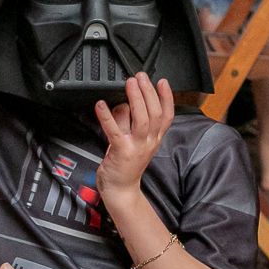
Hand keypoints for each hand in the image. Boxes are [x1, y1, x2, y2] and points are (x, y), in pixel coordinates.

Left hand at [94, 74, 174, 200]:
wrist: (120, 191)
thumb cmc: (125, 165)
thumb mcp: (134, 141)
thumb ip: (130, 122)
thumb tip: (123, 103)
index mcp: (154, 139)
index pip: (167, 115)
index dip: (167, 97)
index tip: (162, 82)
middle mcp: (149, 142)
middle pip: (154, 113)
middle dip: (148, 92)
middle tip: (140, 77)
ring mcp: (136, 147)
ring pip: (141, 120)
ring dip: (136, 99)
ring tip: (130, 84)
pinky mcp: (121, 152)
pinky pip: (115, 131)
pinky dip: (107, 116)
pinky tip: (100, 105)